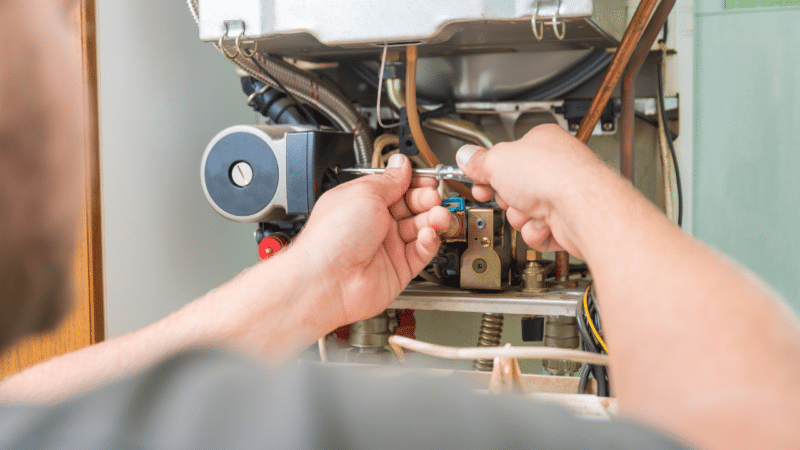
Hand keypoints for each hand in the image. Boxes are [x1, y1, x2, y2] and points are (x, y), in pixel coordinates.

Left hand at [293, 153, 449, 328]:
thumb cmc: (332, 237)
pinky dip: (429, 242)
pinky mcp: (398, 269)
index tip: (428, 179)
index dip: (414, 182)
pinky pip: (421, 252)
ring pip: (420, 229)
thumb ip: (389, 180)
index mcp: (363, 202)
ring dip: (432, 219)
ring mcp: (387, 247)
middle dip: (426, 199)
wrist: (327, 280)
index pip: (396, 187)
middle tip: (432, 197)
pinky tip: (428, 234)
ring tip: (437, 216)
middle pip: (412, 207)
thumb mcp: (364, 193)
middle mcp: (375, 224)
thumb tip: (401, 164)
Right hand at [456, 124, 607, 259]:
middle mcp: (554, 167)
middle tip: (507, 194)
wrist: (582, 208)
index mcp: (541, 142)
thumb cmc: (552, 176)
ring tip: (530, 210)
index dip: (488, 170)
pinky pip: (537, 232)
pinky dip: (536, 232)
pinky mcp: (567, 222)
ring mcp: (562, 195)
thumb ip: (478, 161)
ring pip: (522, 213)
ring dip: (520, 216)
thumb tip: (465, 156)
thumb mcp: (497, 161)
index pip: (506, 156)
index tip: (478, 178)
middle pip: (512, 188)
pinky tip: (544, 224)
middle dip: (506, 197)